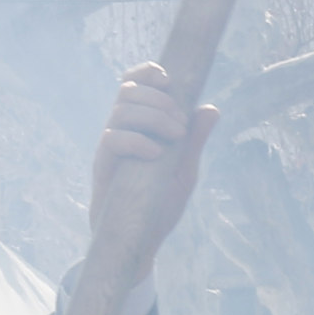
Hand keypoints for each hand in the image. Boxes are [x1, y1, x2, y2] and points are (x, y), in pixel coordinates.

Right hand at [88, 62, 217, 269]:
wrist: (139, 241)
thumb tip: (211, 108)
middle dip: (157, 99)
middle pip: (128, 91)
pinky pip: (112, 140)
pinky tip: (156, 154)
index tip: (169, 79)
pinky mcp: (103, 167)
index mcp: (138, 125)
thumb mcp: (183, 171)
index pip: (134, 84)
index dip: (147, 73)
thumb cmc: (158, 205)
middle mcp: (121, 130)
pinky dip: (136, 141)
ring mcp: (110, 147)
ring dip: (151, 116)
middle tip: (180, 123)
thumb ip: (194, 140)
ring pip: (120, 111)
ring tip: (174, 136)